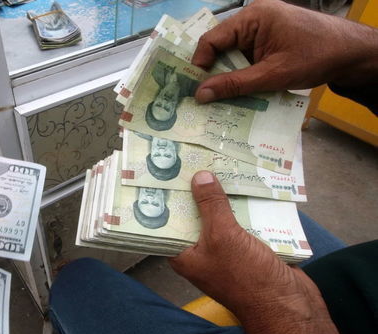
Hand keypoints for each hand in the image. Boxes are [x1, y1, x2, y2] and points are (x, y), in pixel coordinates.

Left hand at [169, 171, 361, 333]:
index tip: (165, 171)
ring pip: (222, 217)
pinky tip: (250, 183)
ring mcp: (226, 251)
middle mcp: (201, 252)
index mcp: (184, 255)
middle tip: (196, 157)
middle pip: (196, 216)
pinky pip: (244, 222)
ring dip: (225, 196)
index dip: (166, 199)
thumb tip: (199, 177)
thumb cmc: (246, 276)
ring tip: (222, 162)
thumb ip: (210, 205)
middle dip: (198, 191)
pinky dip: (246, 207)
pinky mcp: (249, 249)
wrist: (288, 307)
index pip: (167, 222)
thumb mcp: (223, 236)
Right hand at [191, 0, 377, 102]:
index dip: (200, 64)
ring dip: (230, 78)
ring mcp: (262, 30)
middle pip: (221, 48)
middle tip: (205, 99)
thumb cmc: (316, 57)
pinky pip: (247, 59)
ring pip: (233, 57)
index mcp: (253, 17)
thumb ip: (234, 84)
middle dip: (214, 74)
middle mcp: (254, 20)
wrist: (352, 54)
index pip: (212, 39)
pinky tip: (242, 94)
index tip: (195, 88)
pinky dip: (243, 76)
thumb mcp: (272, 75)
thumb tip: (200, 94)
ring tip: (223, 100)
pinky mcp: (269, 42)